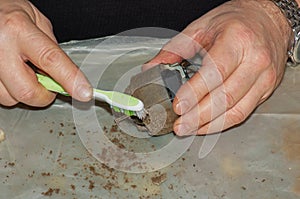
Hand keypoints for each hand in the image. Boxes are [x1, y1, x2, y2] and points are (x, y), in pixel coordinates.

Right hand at [0, 0, 91, 106]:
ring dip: (25, 91)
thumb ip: (51, 46)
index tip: (84, 93)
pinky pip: (1, 95)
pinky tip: (13, 74)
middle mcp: (0, 48)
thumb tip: (66, 72)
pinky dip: (11, 90)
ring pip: (11, 98)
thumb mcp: (36, 20)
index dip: (71, 79)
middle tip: (48, 83)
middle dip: (44, 95)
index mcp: (18, 29)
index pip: (51, 59)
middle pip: (28, 91)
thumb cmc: (6, 11)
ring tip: (24, 72)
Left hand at [143, 0, 290, 134]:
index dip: (195, 92)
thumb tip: (152, 68)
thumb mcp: (202, 27)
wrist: (269, 20)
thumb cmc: (236, 21)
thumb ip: (175, 49)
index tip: (178, 106)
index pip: (215, 72)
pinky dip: (222, 123)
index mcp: (237, 40)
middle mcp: (255, 59)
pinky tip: (206, 126)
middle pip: (225, 97)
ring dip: (209, 124)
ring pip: (236, 110)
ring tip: (188, 129)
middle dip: (198, 116)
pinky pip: (243, 112)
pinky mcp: (266, 89)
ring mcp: (264, 77)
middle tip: (179, 124)